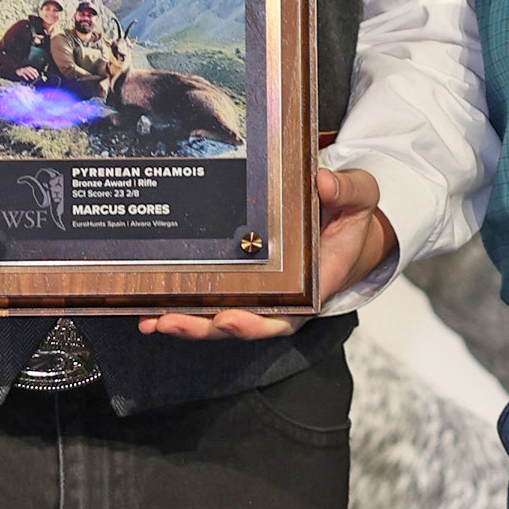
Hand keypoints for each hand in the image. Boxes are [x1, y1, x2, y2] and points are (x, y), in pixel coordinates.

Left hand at [136, 162, 396, 341]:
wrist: (343, 221)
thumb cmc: (349, 215)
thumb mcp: (361, 196)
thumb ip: (349, 190)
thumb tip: (323, 181)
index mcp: (312, 286)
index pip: (284, 315)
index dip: (256, 323)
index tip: (231, 319)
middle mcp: (281, 298)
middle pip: (241, 324)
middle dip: (206, 328)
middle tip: (174, 321)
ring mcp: (256, 293)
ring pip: (217, 318)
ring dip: (185, 322)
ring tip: (152, 319)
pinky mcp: (237, 283)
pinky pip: (207, 300)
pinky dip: (177, 306)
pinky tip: (147, 307)